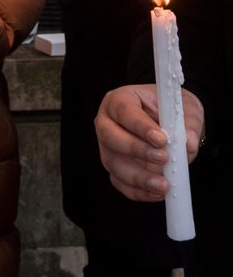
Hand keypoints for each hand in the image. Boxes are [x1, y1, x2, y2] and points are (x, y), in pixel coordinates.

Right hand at [94, 85, 202, 201]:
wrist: (171, 121)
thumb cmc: (172, 110)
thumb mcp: (184, 109)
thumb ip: (187, 125)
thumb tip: (187, 145)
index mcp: (119, 100)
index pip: (124, 112)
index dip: (140, 126)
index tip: (162, 139)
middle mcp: (106, 123)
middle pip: (111, 137)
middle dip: (137, 150)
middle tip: (163, 158)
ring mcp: (107, 147)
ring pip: (114, 163)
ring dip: (138, 177)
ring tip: (163, 185)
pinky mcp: (113, 166)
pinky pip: (120, 182)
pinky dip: (138, 191)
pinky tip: (157, 193)